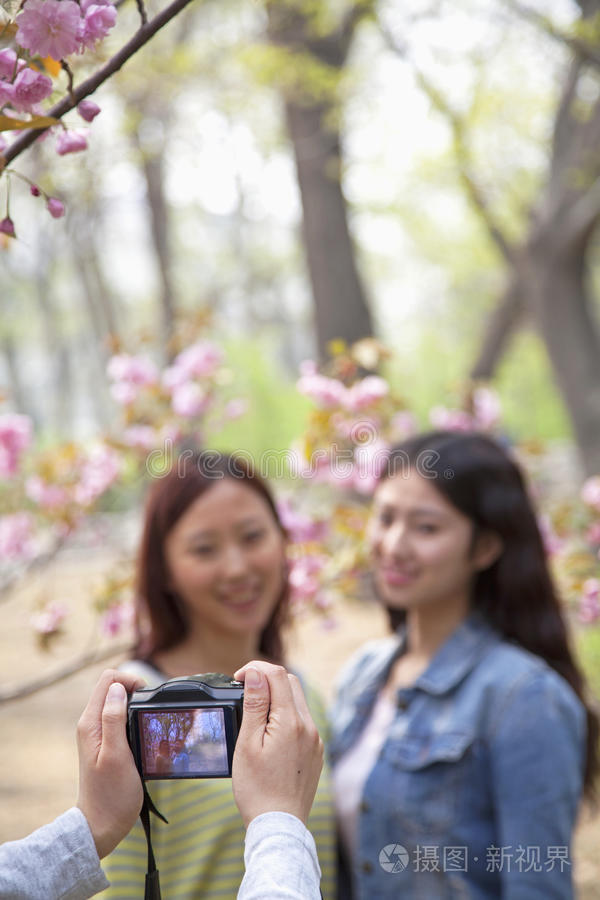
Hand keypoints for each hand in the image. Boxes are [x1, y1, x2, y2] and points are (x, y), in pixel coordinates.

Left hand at [76, 669, 145, 858]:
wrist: (102, 825)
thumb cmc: (111, 794)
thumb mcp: (117, 755)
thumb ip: (114, 719)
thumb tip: (118, 688)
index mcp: (90, 722)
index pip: (108, 680)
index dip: (130, 680)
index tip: (147, 696)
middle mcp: (91, 724)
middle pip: (113, 688)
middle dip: (135, 691)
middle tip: (151, 710)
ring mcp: (98, 733)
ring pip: (118, 703)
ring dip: (136, 705)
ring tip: (150, 722)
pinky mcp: (107, 743)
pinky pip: (120, 718)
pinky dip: (134, 719)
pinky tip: (145, 733)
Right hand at [232, 661, 323, 827]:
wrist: (279, 826)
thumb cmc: (257, 789)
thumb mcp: (247, 744)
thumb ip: (254, 705)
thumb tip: (256, 674)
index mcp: (291, 721)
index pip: (277, 675)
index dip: (256, 668)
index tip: (238, 678)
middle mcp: (309, 726)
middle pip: (290, 683)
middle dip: (267, 679)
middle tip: (244, 691)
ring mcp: (315, 740)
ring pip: (297, 701)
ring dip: (276, 697)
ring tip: (253, 714)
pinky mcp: (315, 752)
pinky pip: (302, 721)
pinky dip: (285, 716)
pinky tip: (269, 733)